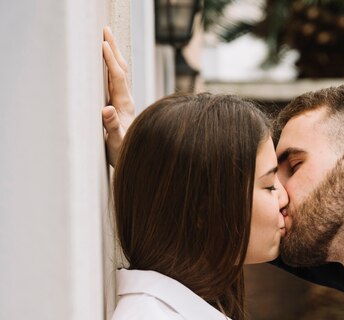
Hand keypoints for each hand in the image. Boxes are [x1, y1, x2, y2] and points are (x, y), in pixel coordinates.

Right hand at [102, 26, 134, 166]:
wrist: (135, 160)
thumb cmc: (123, 153)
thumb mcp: (115, 142)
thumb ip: (112, 127)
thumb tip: (107, 109)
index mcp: (125, 106)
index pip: (117, 78)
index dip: (110, 61)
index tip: (102, 44)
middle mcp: (126, 101)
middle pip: (121, 70)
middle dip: (113, 49)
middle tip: (105, 29)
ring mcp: (124, 102)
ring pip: (120, 74)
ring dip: (114, 55)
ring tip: (106, 39)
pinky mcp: (122, 106)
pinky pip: (117, 81)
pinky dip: (112, 67)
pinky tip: (109, 62)